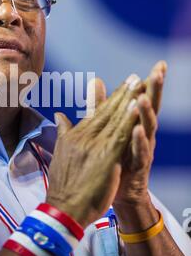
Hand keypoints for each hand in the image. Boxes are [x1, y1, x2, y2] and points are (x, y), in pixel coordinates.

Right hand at [46, 75, 144, 227]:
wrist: (63, 208)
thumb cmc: (63, 184)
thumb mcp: (59, 152)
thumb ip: (64, 131)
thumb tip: (59, 114)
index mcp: (75, 135)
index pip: (97, 113)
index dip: (111, 98)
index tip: (123, 84)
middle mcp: (84, 137)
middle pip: (107, 112)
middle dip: (122, 93)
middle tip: (135, 76)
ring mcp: (94, 146)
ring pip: (115, 120)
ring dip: (128, 100)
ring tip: (139, 83)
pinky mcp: (105, 158)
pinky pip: (120, 136)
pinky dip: (128, 120)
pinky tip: (136, 108)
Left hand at [113, 61, 166, 206]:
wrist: (117, 192)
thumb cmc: (114, 158)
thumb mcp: (109, 127)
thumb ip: (101, 105)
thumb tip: (95, 80)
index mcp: (134, 124)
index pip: (142, 99)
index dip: (149, 82)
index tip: (160, 64)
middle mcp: (142, 134)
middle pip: (149, 109)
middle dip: (155, 90)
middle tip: (159, 72)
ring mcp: (142, 150)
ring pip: (147, 128)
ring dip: (146, 112)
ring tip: (144, 97)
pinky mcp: (138, 166)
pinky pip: (140, 152)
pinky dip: (139, 141)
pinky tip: (137, 130)